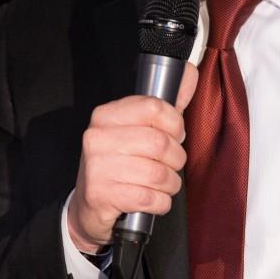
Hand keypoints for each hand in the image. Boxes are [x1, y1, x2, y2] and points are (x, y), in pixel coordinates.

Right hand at [67, 62, 197, 252]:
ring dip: (170, 183)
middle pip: (159, 142)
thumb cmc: (119, 163)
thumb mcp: (138, 130)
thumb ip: (165, 105)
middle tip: (172, 164)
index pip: (154, 107)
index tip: (176, 134)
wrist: (89, 206)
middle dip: (176, 158)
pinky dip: (161, 202)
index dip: (175, 124)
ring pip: (157, 173)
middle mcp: (97, 138)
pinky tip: (154, 200)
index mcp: (106, 115)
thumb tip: (190, 73)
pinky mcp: (100, 195)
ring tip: (165, 184)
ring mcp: (96, 167)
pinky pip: (149, 198)